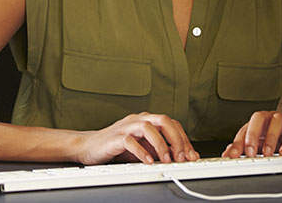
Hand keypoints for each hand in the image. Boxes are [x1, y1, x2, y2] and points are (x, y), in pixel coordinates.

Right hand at [74, 112, 199, 165]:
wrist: (89, 146)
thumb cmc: (116, 147)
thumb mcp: (143, 148)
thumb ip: (160, 150)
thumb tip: (182, 158)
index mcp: (146, 120)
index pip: (171, 124)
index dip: (183, 139)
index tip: (191, 155)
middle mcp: (138, 120)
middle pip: (163, 120)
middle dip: (176, 139)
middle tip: (182, 157)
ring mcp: (126, 127)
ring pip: (148, 127)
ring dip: (161, 145)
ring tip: (167, 160)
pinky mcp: (115, 137)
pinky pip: (130, 141)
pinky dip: (141, 152)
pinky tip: (148, 162)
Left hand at [222, 111, 281, 157]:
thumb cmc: (279, 136)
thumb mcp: (261, 143)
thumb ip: (244, 147)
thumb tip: (227, 153)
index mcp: (257, 123)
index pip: (244, 129)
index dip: (237, 142)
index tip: (232, 156)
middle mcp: (269, 118)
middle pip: (258, 118)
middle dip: (252, 135)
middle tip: (250, 152)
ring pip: (276, 121)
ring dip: (270, 137)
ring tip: (267, 154)